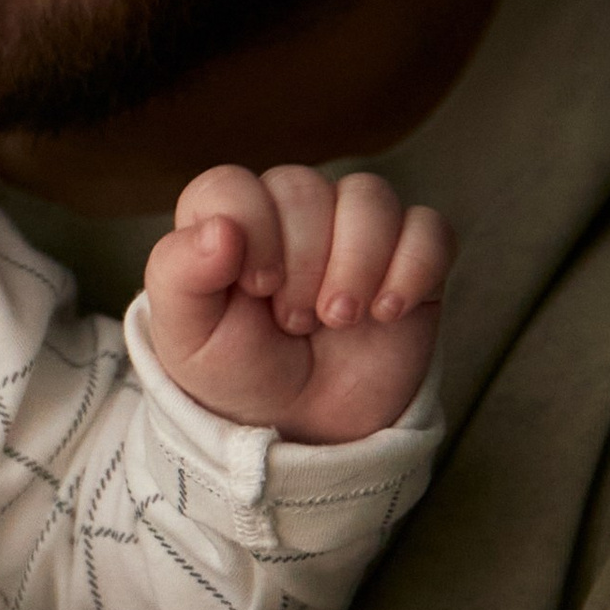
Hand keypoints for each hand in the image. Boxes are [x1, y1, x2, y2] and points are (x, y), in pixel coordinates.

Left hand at [142, 163, 451, 443]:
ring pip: (370, 197)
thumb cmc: (239, 371)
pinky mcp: (410, 255)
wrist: (303, 423)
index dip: (249, 232)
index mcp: (229, 217)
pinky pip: (429, 230)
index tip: (256, 290)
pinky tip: (388, 313)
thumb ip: (180, 275)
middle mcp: (291, 210)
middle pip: (304, 188)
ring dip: (357, 263)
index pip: (233, 185)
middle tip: (294, 322)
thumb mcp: (187, 337)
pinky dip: (413, 269)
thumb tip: (220, 229)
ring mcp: (355, 228)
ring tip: (340, 320)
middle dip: (301, 264)